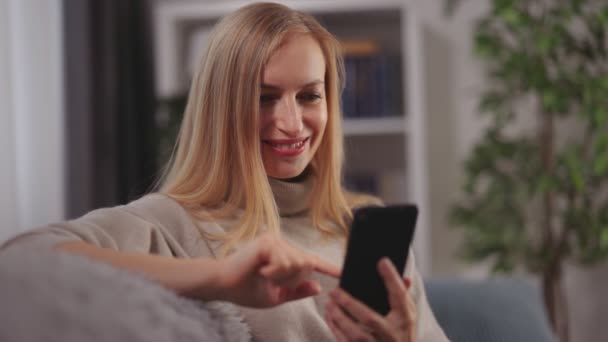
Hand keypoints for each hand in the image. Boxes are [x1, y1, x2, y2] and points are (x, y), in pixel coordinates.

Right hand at [216, 233, 340, 307]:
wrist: (223, 285)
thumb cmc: (246, 289)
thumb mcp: (276, 296)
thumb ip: (297, 291)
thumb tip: (318, 287)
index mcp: (284, 255)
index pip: (310, 261)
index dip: (328, 267)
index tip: (343, 273)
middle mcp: (281, 244)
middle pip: (306, 264)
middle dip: (291, 279)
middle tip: (269, 280)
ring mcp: (274, 240)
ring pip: (297, 263)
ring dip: (282, 277)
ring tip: (263, 276)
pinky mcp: (267, 242)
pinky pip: (285, 262)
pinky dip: (274, 273)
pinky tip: (260, 272)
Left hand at [325, 258, 416, 341]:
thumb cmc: (403, 333)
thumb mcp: (408, 314)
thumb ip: (404, 296)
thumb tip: (405, 278)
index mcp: (405, 319)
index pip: (400, 296)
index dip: (391, 279)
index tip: (381, 262)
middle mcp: (392, 334)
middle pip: (369, 318)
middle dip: (350, 304)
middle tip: (335, 291)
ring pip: (356, 335)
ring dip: (339, 318)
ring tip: (330, 304)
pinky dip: (336, 329)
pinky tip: (330, 317)